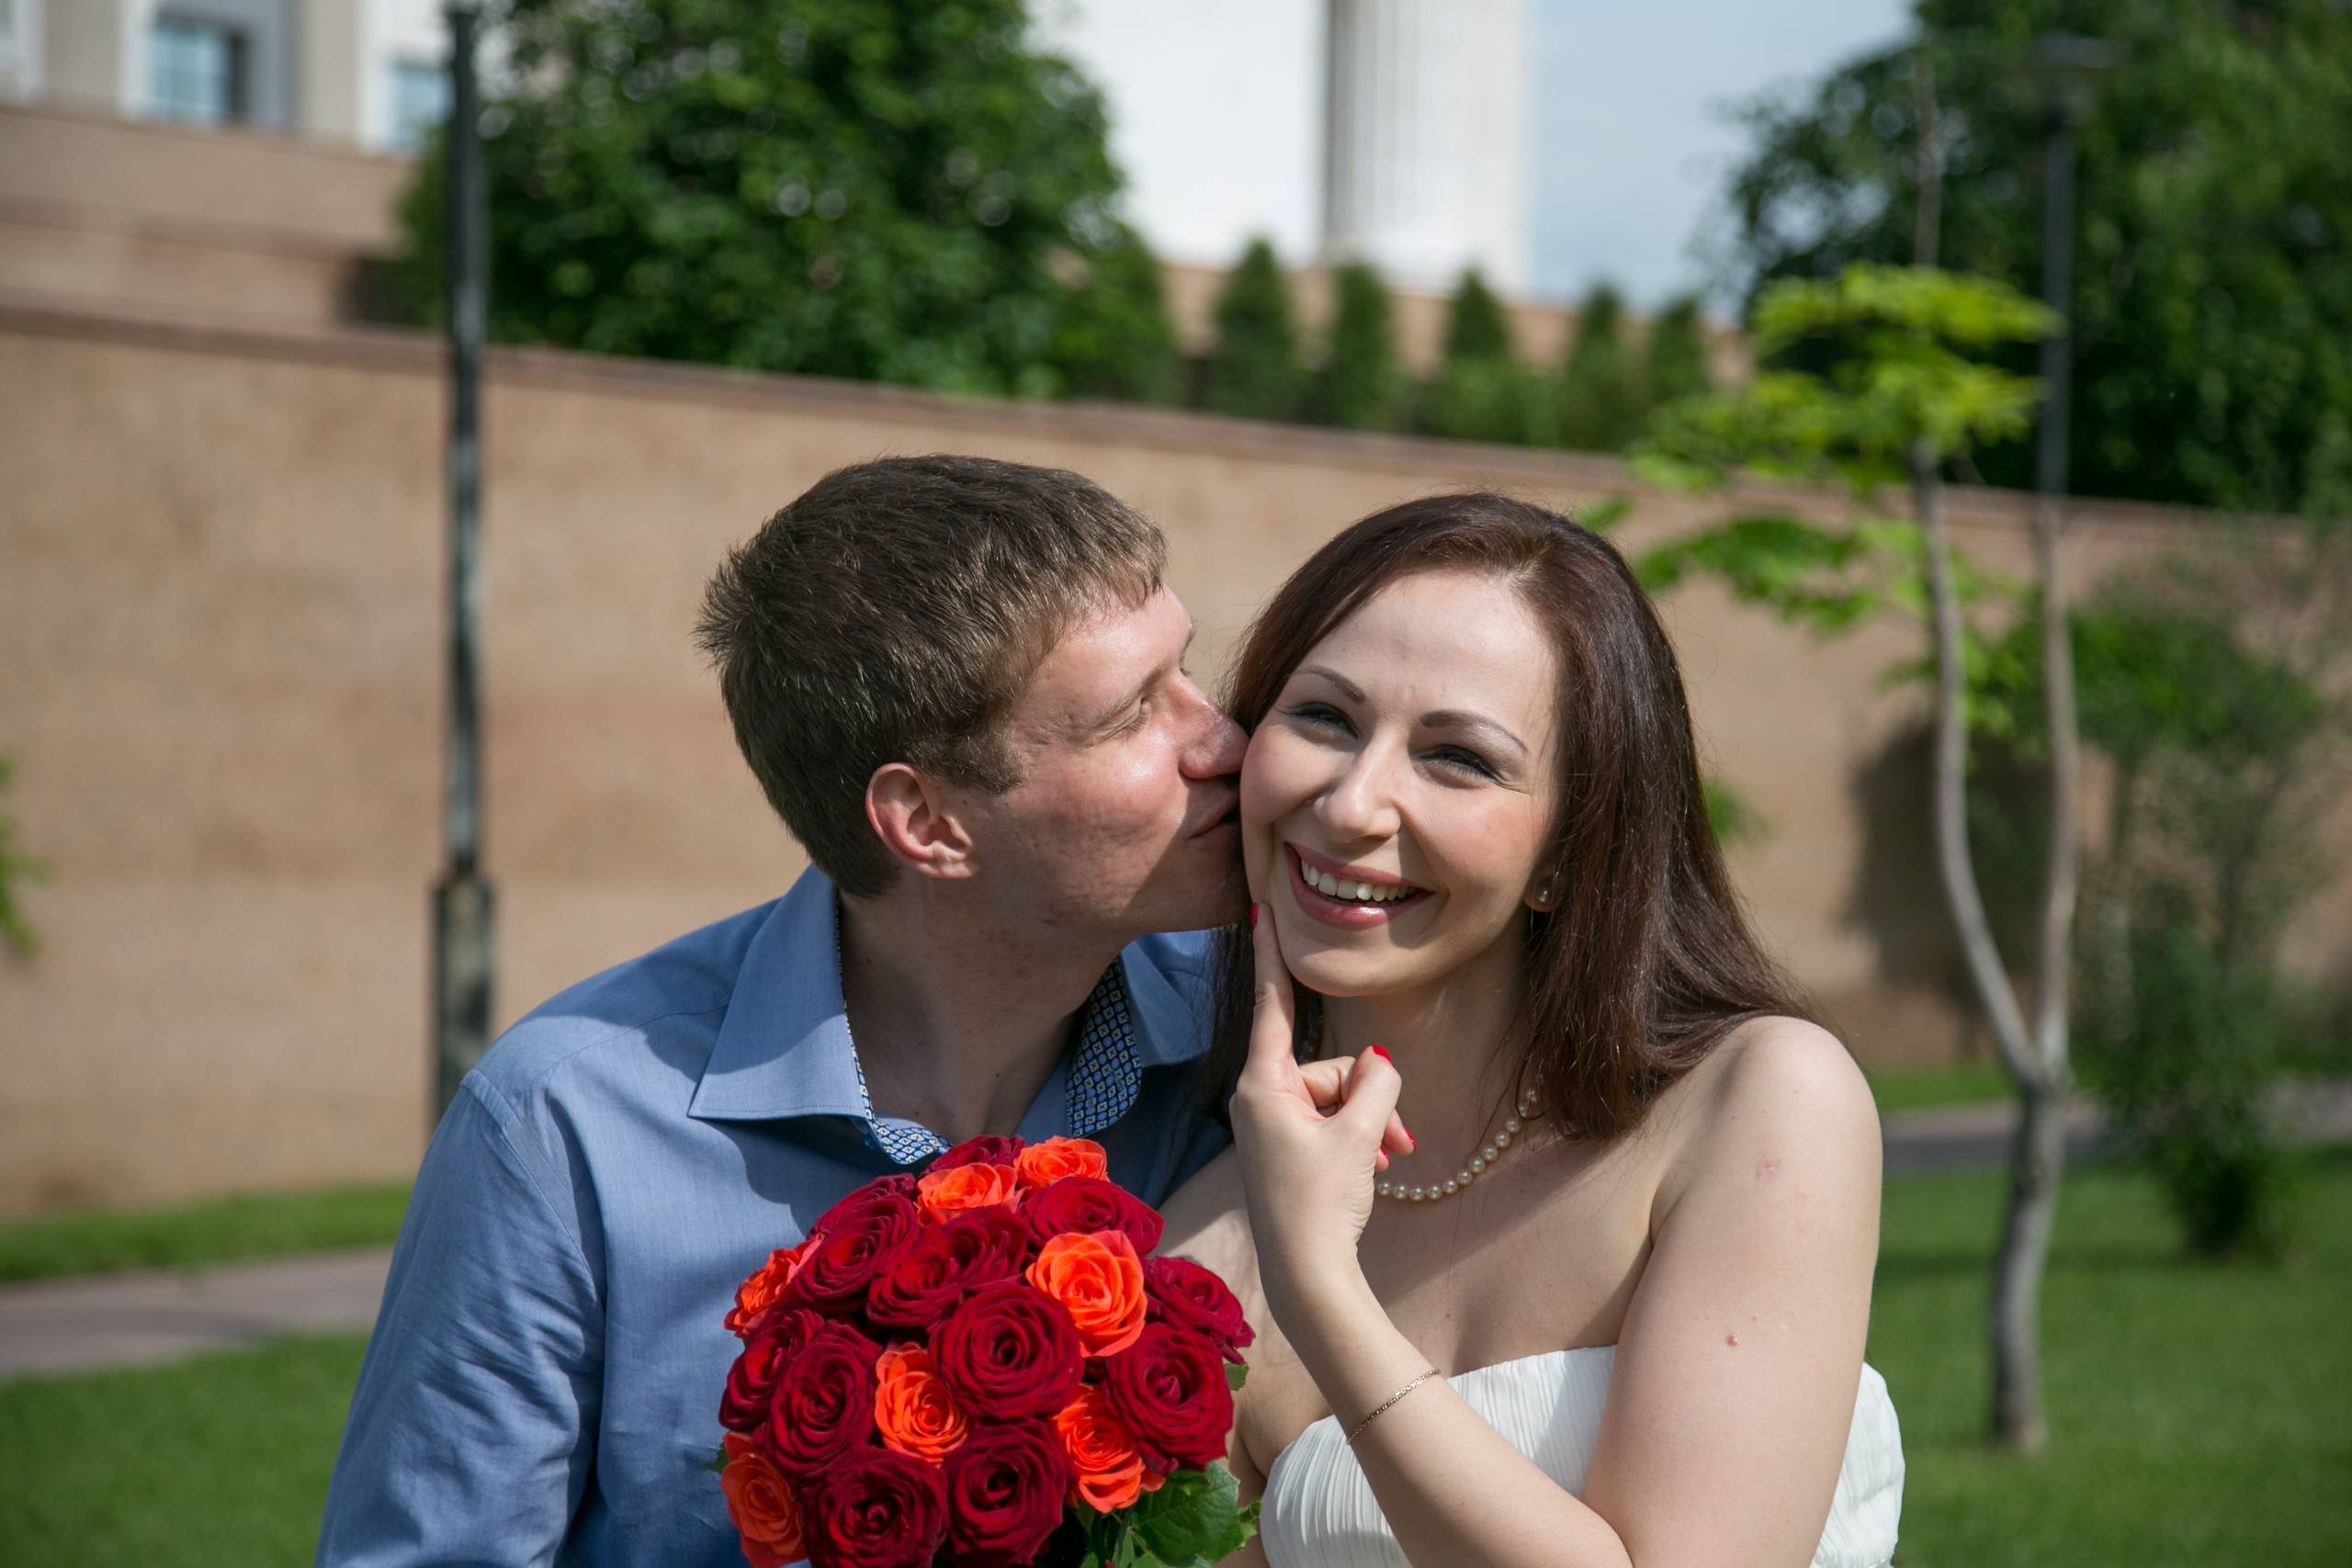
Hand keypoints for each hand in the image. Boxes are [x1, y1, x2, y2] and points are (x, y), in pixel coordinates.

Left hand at [1228, 904, 1411, 1320]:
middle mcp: (1260, 1099)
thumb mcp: (1360, 1134)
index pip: (1272, 1004)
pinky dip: (1359, 1140)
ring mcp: (1272, 1127)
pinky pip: (1332, 1124)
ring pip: (1339, 1097)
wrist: (1308, 1276)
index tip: (1259, 908)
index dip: (1273, 955)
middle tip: (1393, 1140)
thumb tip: (1378, 1063)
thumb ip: (1377, 1083)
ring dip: (1371, 1124)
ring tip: (1386, 1159)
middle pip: (1330, 1067)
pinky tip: (1376, 1169)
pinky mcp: (1286, 1151)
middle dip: (1370, 1095)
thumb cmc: (1322, 1204)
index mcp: (1263, 1084)